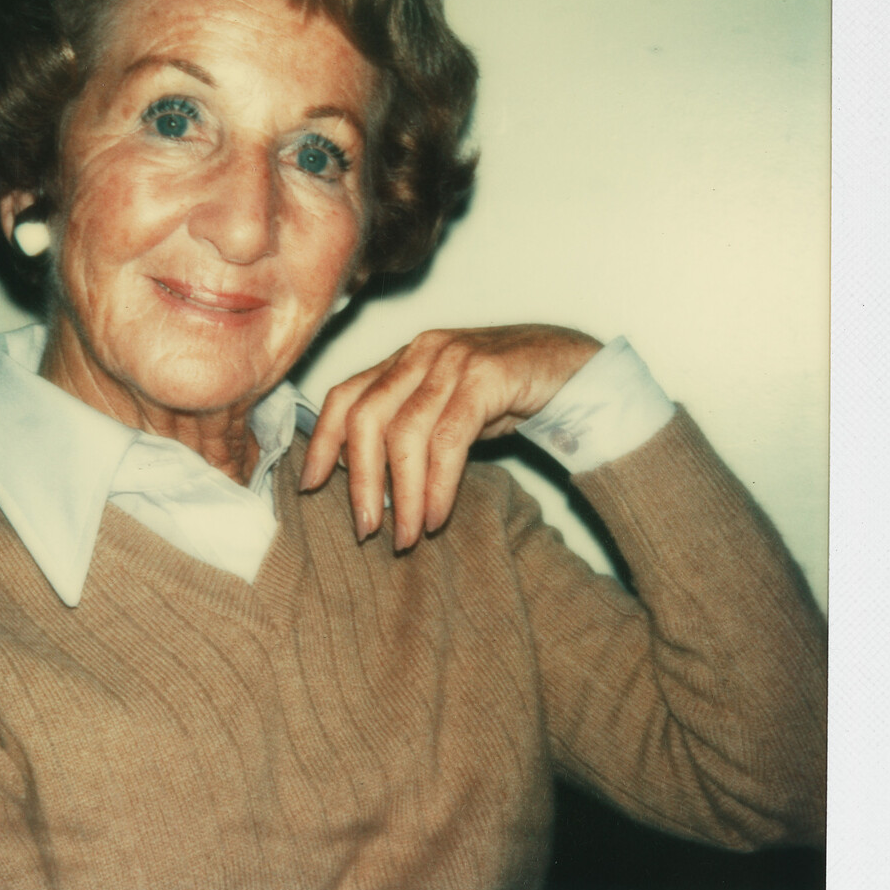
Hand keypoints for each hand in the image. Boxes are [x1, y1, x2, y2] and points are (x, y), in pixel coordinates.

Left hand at [298, 325, 601, 549]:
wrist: (579, 369)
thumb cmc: (509, 397)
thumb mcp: (448, 411)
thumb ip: (409, 431)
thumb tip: (363, 481)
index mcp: (403, 359)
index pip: (344, 395)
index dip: (322, 442)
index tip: (310, 487)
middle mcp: (421, 353)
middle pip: (365, 417)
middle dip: (360, 480)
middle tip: (365, 530)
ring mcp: (453, 359)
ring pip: (405, 432)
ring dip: (400, 493)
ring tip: (405, 536)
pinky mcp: (487, 374)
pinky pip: (449, 437)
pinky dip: (438, 483)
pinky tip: (436, 515)